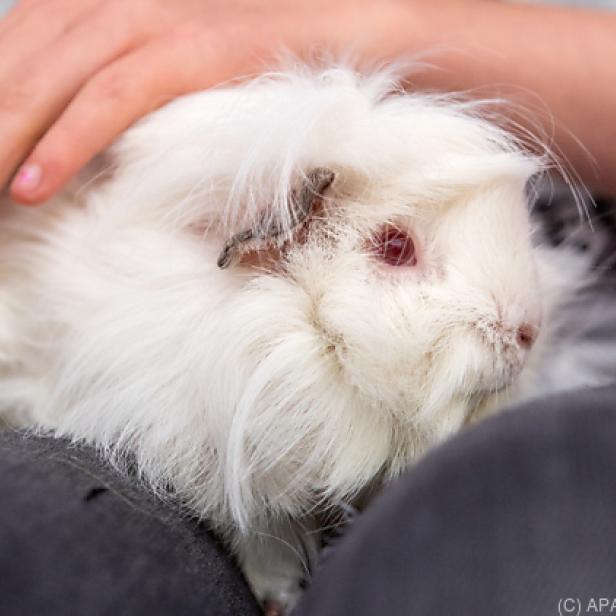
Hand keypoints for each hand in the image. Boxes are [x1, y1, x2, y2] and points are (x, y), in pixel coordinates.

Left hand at [0, 0, 413, 203]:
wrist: (367, 25)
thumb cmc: (282, 53)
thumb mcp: (195, 65)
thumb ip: (142, 79)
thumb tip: (94, 125)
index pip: (27, 36)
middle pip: (25, 52)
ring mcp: (169, 13)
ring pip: (58, 71)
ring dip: (5, 134)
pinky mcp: (206, 45)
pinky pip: (120, 93)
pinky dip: (70, 138)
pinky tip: (32, 184)